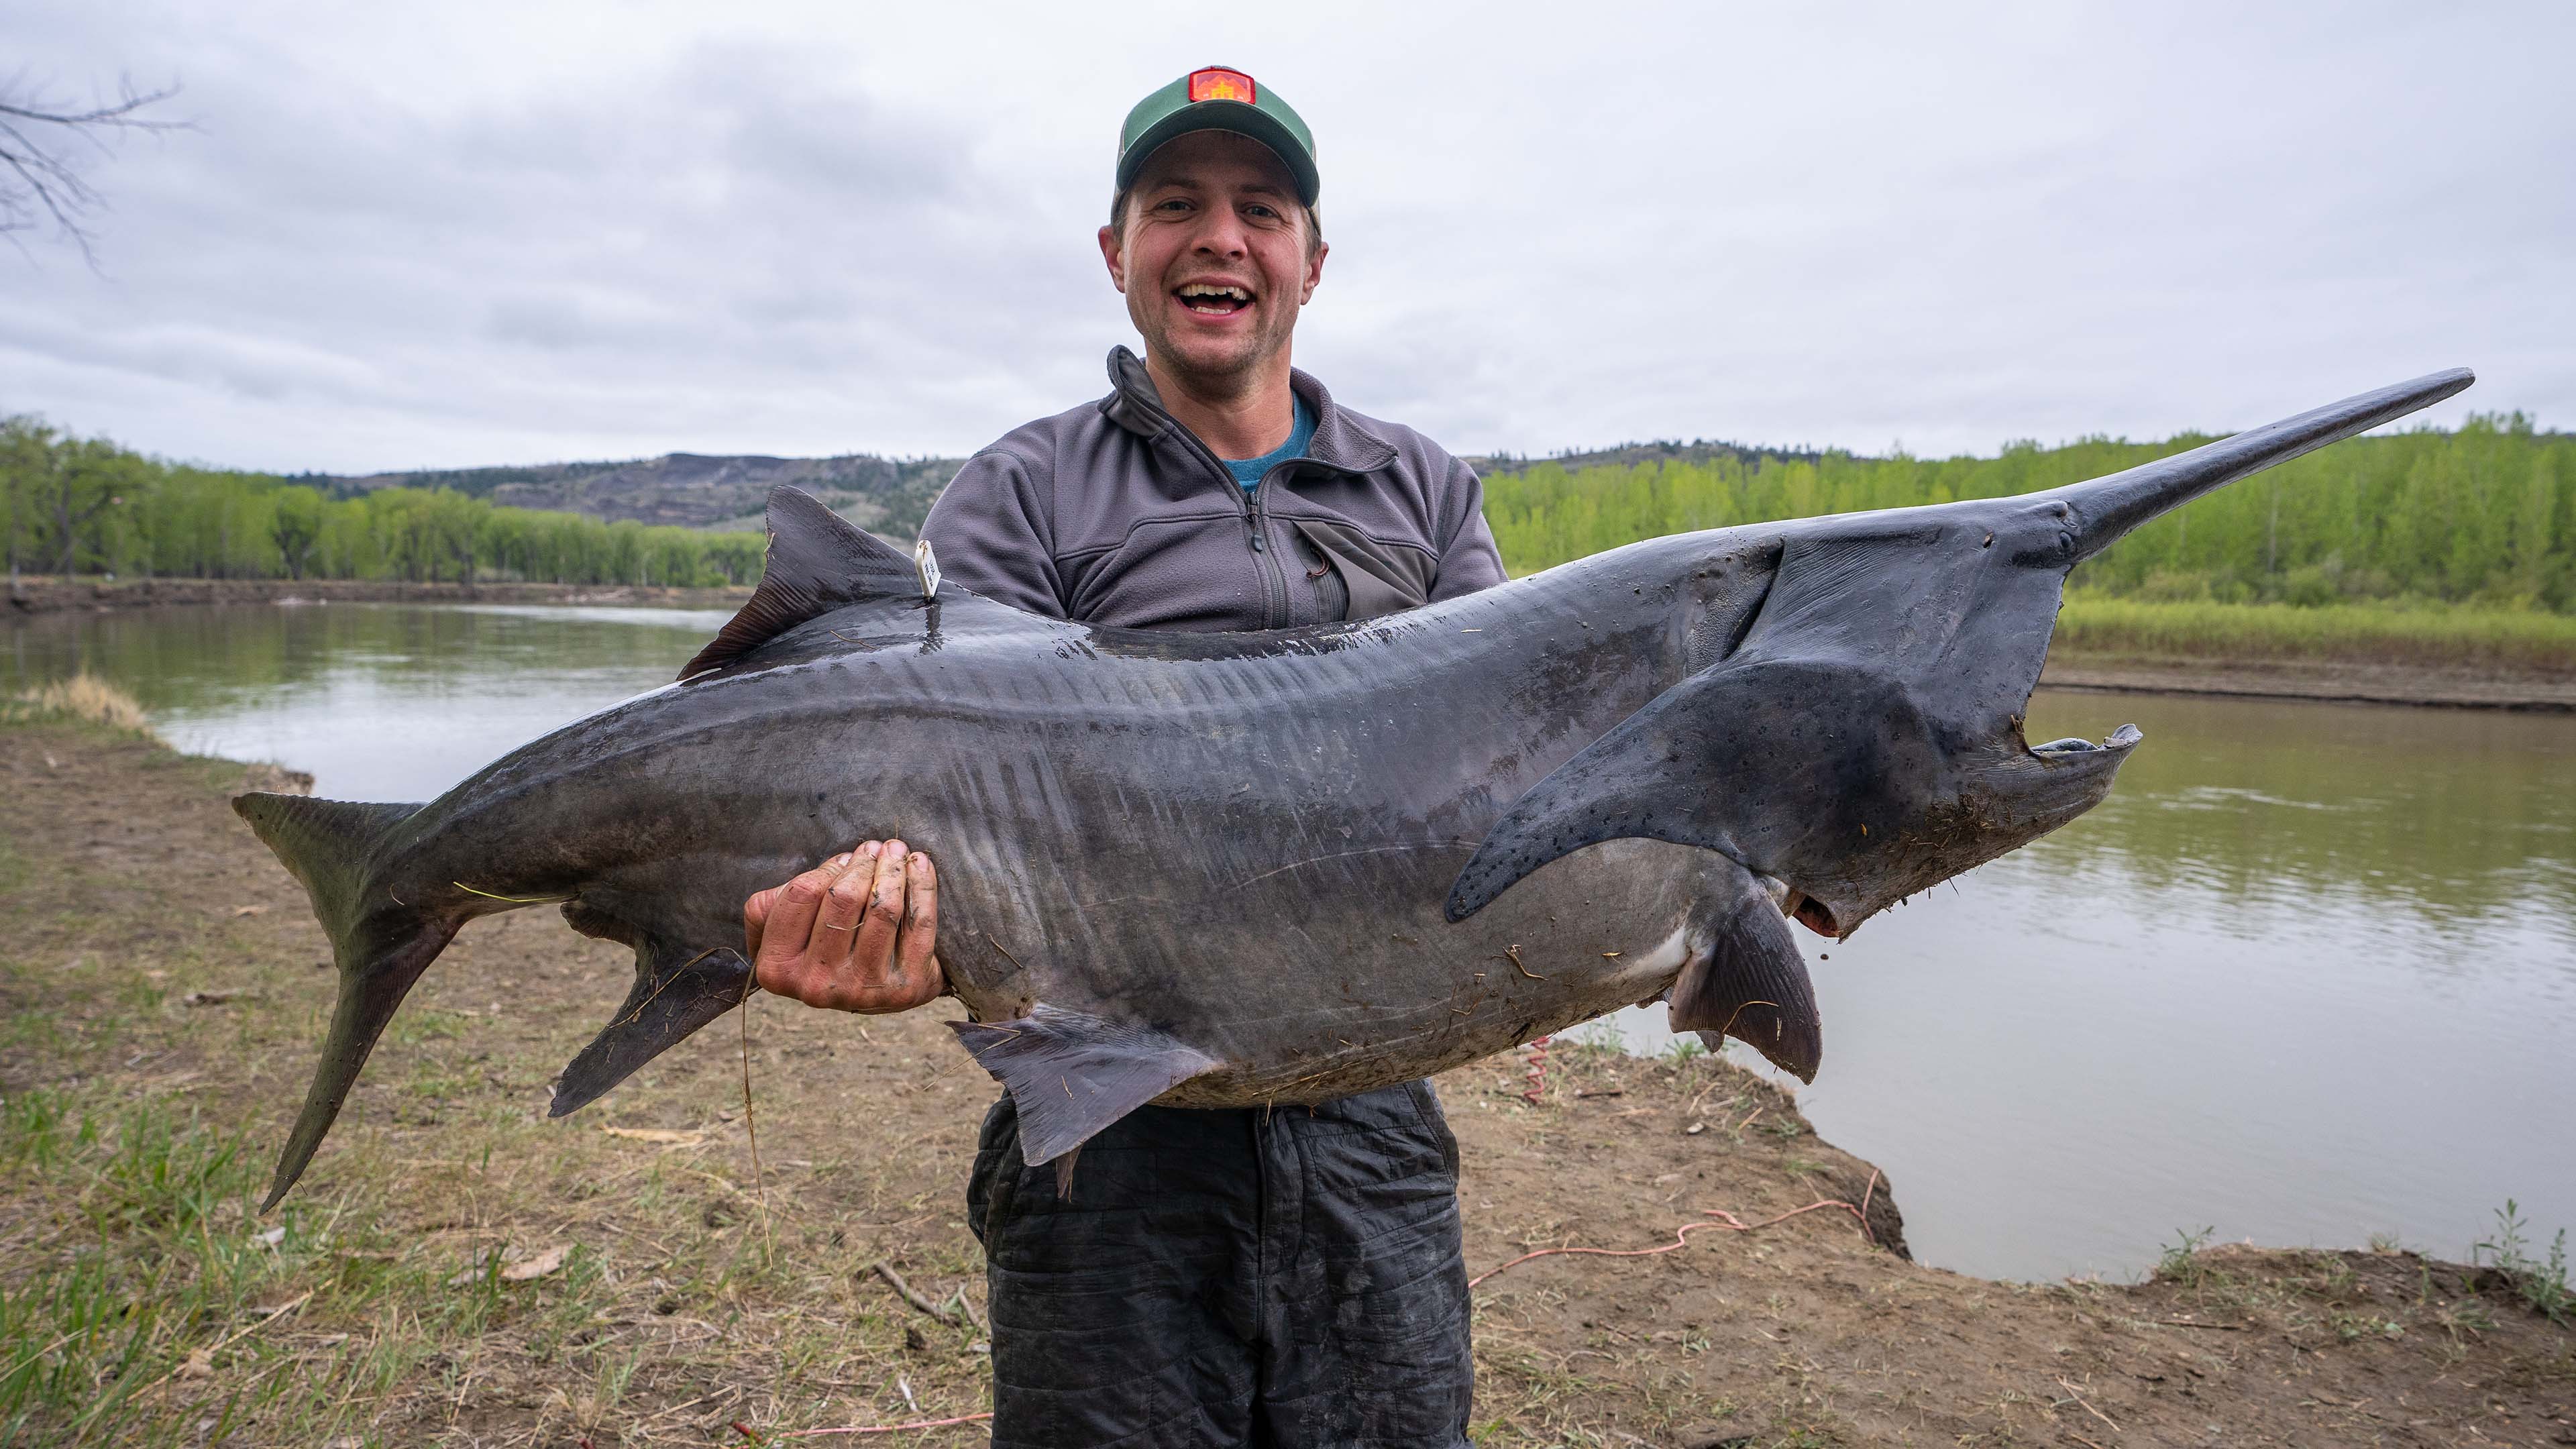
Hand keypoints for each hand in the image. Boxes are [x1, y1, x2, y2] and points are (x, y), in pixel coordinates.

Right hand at [744, 840, 943, 1012]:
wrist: (873, 991)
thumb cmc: (825, 945)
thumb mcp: (788, 927)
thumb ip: (778, 899)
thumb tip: (834, 868)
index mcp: (777, 968)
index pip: (802, 893)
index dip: (827, 868)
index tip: (844, 860)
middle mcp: (815, 985)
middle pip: (843, 897)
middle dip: (863, 863)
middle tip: (875, 848)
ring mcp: (862, 990)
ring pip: (883, 908)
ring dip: (893, 869)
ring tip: (895, 851)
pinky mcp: (905, 988)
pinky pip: (919, 923)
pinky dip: (923, 886)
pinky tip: (920, 864)